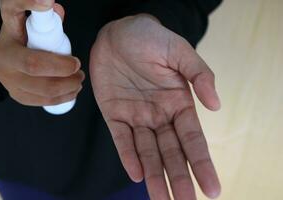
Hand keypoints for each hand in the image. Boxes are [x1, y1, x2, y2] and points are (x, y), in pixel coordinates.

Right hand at [0, 0, 84, 105]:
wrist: (0, 59)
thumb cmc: (18, 36)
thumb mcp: (23, 18)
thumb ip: (38, 11)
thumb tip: (54, 7)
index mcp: (7, 30)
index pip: (12, 9)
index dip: (29, 3)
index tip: (49, 2)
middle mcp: (4, 57)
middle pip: (34, 65)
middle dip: (62, 68)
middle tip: (78, 67)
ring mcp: (9, 80)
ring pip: (42, 89)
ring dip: (67, 85)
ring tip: (78, 80)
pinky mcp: (17, 95)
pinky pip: (43, 101)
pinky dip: (62, 97)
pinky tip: (72, 91)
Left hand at [90, 14, 220, 199]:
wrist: (117, 32)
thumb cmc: (151, 39)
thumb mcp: (180, 52)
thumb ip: (201, 76)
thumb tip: (217, 106)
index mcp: (179, 103)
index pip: (193, 139)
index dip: (202, 163)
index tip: (213, 189)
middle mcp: (160, 115)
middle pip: (171, 152)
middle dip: (178, 177)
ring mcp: (136, 116)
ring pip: (147, 151)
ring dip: (154, 175)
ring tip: (161, 199)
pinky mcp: (114, 114)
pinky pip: (121, 139)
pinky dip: (128, 156)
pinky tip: (137, 175)